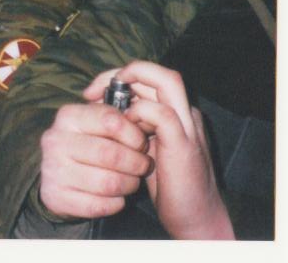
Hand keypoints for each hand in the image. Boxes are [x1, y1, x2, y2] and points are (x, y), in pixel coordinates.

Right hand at [39, 101, 150, 218]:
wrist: (56, 175)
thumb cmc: (88, 144)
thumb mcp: (96, 123)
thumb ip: (118, 117)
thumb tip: (144, 116)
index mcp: (68, 116)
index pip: (111, 121)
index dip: (134, 135)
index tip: (141, 143)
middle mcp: (56, 141)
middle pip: (111, 154)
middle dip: (136, 163)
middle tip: (143, 166)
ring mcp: (53, 170)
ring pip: (109, 183)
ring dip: (129, 184)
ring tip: (132, 181)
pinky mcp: (56, 197)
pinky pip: (100, 205)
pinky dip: (115, 203)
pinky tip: (116, 197)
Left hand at [91, 62, 233, 238]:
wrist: (196, 217)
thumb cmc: (168, 184)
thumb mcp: (145, 146)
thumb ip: (133, 125)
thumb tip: (100, 108)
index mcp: (177, 111)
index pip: (150, 75)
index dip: (119, 76)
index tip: (92, 92)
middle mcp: (185, 112)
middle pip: (157, 71)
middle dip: (120, 74)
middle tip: (92, 92)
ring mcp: (188, 125)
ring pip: (167, 81)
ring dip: (132, 86)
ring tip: (106, 104)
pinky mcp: (184, 144)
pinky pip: (162, 114)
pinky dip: (140, 112)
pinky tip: (124, 127)